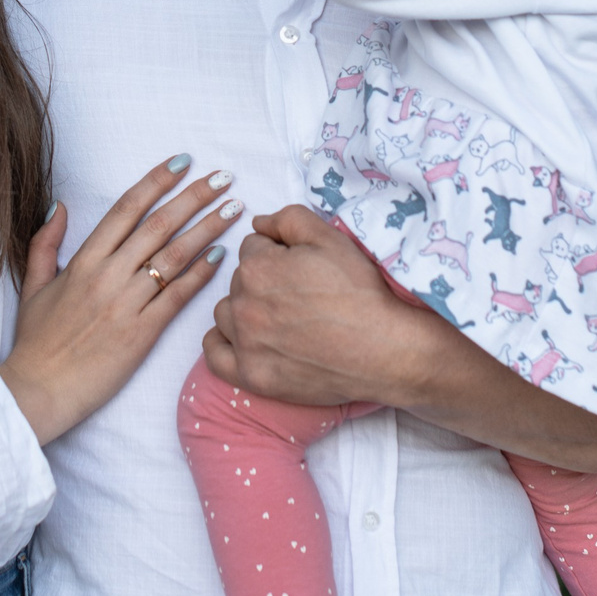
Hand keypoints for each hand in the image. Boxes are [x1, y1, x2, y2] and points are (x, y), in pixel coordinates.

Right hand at [0, 155, 241, 445]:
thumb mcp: (34, 285)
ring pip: (174, 256)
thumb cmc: (36, 342)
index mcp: (83, 260)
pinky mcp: (142, 333)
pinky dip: (201, 274)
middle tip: (224, 176)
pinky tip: (221, 256)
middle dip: (195, 196)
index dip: (157, 181)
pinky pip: (177, 296)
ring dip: (208, 228)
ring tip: (234, 208)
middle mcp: (108, 275)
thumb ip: (45, 243)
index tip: (183, 162)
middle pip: (159, 224)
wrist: (39, 390)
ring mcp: (127, 303)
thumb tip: (58, 206)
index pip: (127, 208)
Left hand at [202, 205, 441, 405]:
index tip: (302, 267)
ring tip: (280, 317)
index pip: (253, 247)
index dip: (278, 252)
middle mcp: (243, 304)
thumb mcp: (330, 238)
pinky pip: (214, 354)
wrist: (382, 348)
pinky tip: (244, 339)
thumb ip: (287, 219)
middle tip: (299, 293)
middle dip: (263, 280)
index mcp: (257, 267)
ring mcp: (245, 344)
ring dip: (245, 309)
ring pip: (227, 313)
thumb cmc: (359, 292)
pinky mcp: (252, 376)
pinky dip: (224, 344)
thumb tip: (258, 223)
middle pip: (239, 280)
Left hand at [206, 205, 596, 471]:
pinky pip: (224, 346)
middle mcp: (284, 280)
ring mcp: (267, 327)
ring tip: (318, 320)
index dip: (306, 238)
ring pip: (241, 296)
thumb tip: (363, 190)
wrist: (439, 371)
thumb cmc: (431, 304)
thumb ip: (376, 209)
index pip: (279, 220)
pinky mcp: (262, 371)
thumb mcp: (406, 239)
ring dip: (267, 302)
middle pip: (258, 253)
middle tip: (334, 291)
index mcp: (316, 246)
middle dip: (286, 264)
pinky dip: (245, 344)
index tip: (334, 256)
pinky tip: (287, 347)